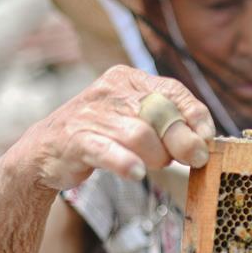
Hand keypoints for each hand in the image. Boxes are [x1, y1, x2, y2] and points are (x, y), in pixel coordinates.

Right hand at [24, 65, 214, 190]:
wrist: (44, 152)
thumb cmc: (102, 136)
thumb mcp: (138, 122)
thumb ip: (169, 127)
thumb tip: (203, 142)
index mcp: (129, 79)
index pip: (173, 90)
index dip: (195, 115)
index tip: (207, 138)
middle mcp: (110, 90)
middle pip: (161, 113)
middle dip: (180, 141)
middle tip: (189, 159)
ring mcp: (90, 114)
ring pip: (139, 134)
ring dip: (155, 156)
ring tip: (152, 164)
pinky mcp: (75, 140)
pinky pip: (107, 151)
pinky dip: (125, 162)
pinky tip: (137, 173)